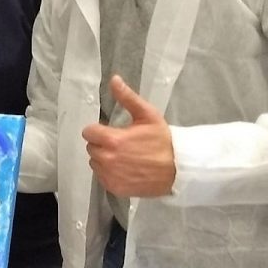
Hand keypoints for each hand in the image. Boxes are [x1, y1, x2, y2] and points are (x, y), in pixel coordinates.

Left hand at [81, 76, 175, 196]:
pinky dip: (109, 173)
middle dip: (102, 144)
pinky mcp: (114, 188)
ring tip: (123, 156)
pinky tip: (125, 168)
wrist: (179, 169)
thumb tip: (113, 80)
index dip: (98, 130)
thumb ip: (127, 98)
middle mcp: (107, 159)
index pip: (88, 132)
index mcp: (112, 140)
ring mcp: (110, 175)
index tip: (110, 131)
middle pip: (91, 147)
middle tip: (120, 144)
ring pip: (95, 163)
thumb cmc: (163, 140)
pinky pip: (102, 177)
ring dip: (104, 158)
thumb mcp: (148, 115)